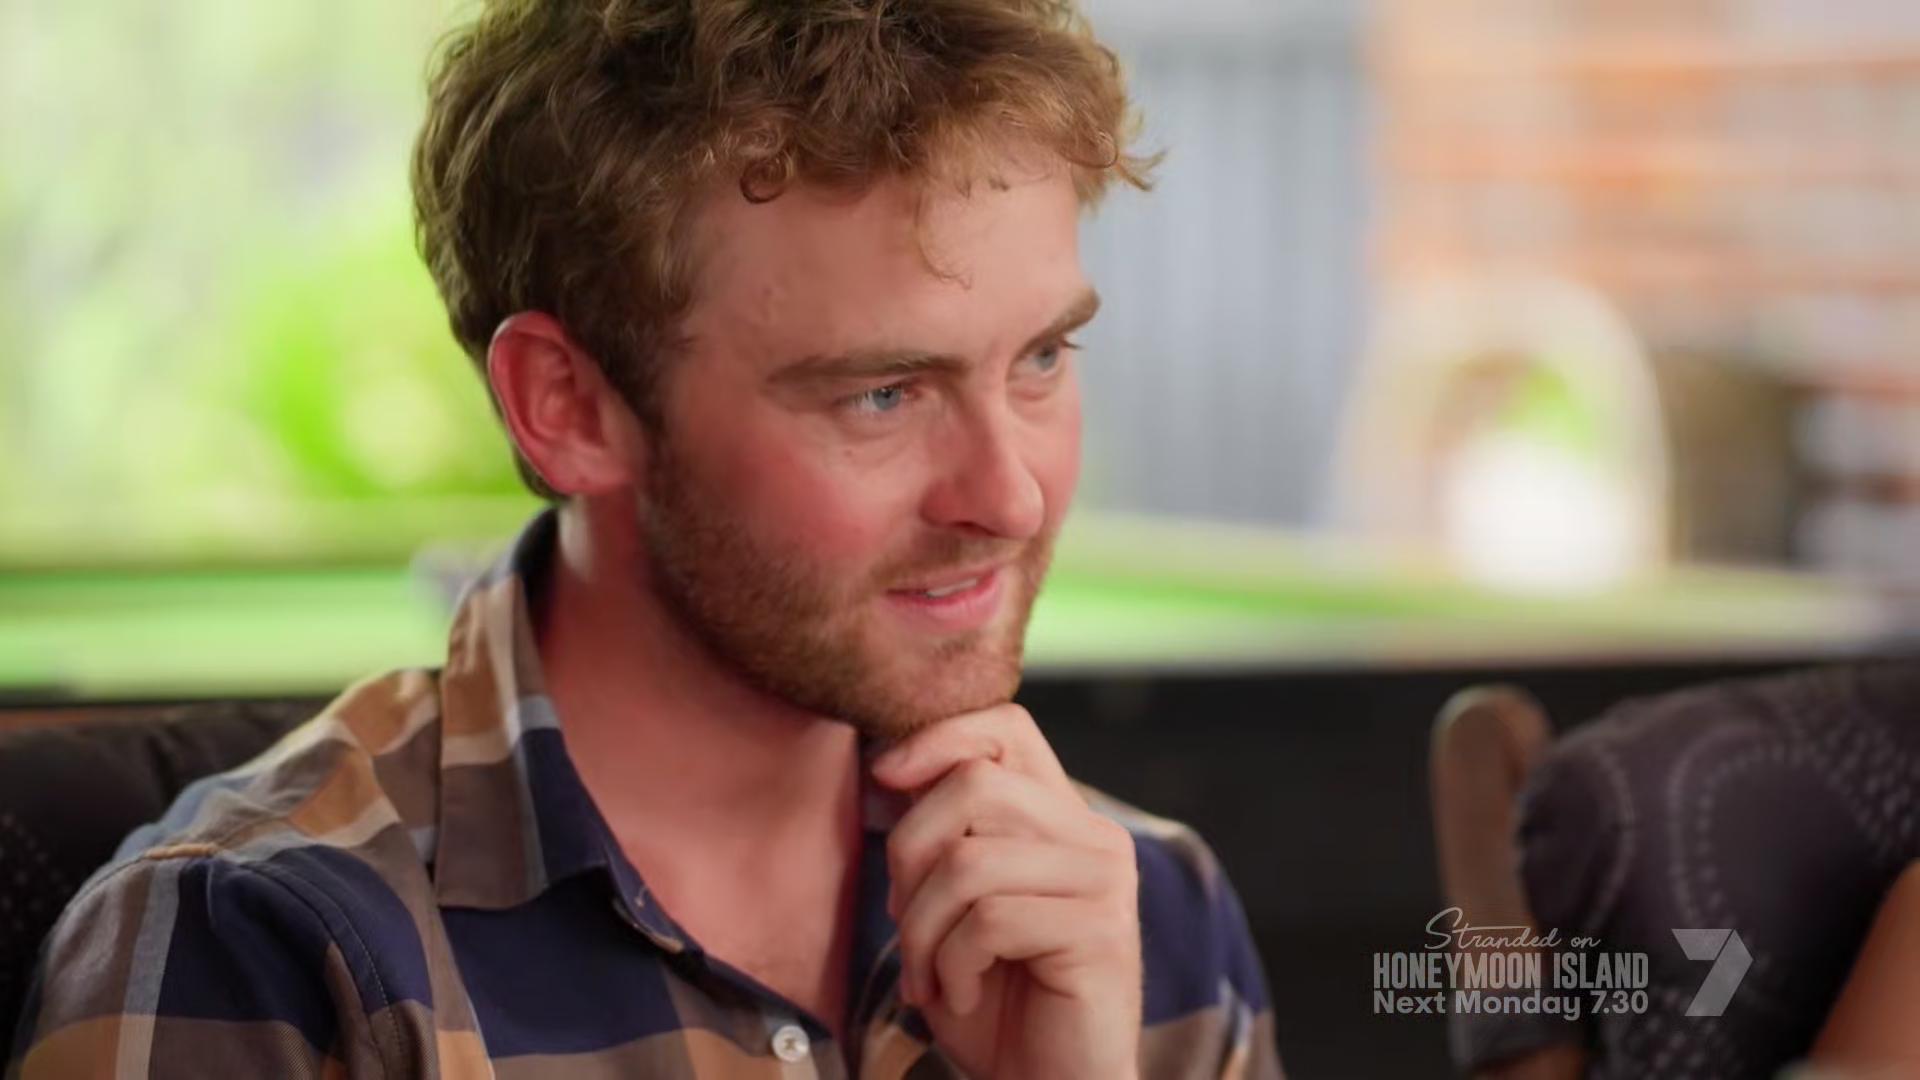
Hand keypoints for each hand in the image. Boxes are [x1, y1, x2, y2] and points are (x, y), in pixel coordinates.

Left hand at [872, 704, 1142, 1079]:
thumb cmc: (997, 1000)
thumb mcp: (955, 904)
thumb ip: (942, 835)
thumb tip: (887, 769)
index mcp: (1062, 817)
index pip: (1005, 729)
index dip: (936, 739)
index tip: (885, 778)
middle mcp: (1094, 835)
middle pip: (973, 787)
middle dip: (910, 856)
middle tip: (906, 925)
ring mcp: (1105, 880)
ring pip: (970, 859)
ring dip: (923, 929)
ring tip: (930, 974)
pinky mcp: (1101, 931)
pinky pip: (990, 920)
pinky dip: (954, 965)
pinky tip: (964, 994)